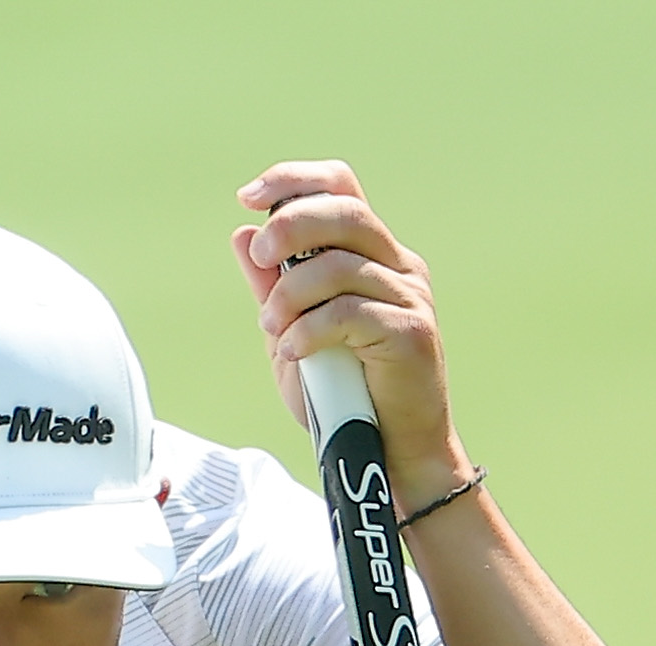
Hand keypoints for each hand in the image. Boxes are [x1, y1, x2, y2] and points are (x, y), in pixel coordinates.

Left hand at [232, 160, 471, 511]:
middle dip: (291, 225)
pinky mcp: (412, 334)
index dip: (293, 180)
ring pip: (342, 264)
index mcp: (373, 255)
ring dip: (292, 293)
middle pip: (345, 210)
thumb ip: (273, 287)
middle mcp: (397, 266)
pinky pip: (350, 313)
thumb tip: (244, 235)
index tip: (249, 197)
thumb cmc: (344, 397)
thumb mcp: (294, 333)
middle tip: (261, 257)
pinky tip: (294, 351)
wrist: (390, 455)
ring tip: (273, 330)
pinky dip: (310, 329)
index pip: (341, 187)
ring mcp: (410, 298)